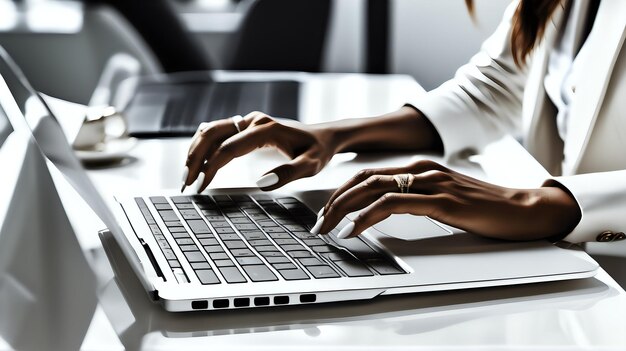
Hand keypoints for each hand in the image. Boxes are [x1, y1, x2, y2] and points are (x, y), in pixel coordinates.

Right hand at [183, 111, 336, 191]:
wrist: (323, 137)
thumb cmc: (317, 151)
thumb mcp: (311, 166)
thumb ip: (289, 173)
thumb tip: (262, 183)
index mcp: (266, 129)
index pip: (229, 148)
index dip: (212, 167)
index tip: (201, 186)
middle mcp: (253, 120)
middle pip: (212, 134)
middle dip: (195, 158)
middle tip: (185, 181)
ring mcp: (248, 121)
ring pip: (210, 131)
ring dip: (195, 151)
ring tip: (187, 175)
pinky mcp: (245, 126)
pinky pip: (217, 132)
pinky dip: (203, 146)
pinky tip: (197, 163)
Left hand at [312, 160, 580, 240]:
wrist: (522, 209)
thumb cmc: (482, 207)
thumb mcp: (441, 199)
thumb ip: (415, 198)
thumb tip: (384, 209)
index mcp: (419, 167)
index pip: (369, 174)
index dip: (342, 192)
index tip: (327, 211)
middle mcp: (421, 169)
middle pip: (363, 179)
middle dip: (335, 201)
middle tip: (318, 222)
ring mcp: (430, 182)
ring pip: (373, 188)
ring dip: (343, 209)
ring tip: (327, 227)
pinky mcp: (440, 200)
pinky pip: (393, 204)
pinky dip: (367, 216)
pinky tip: (354, 229)